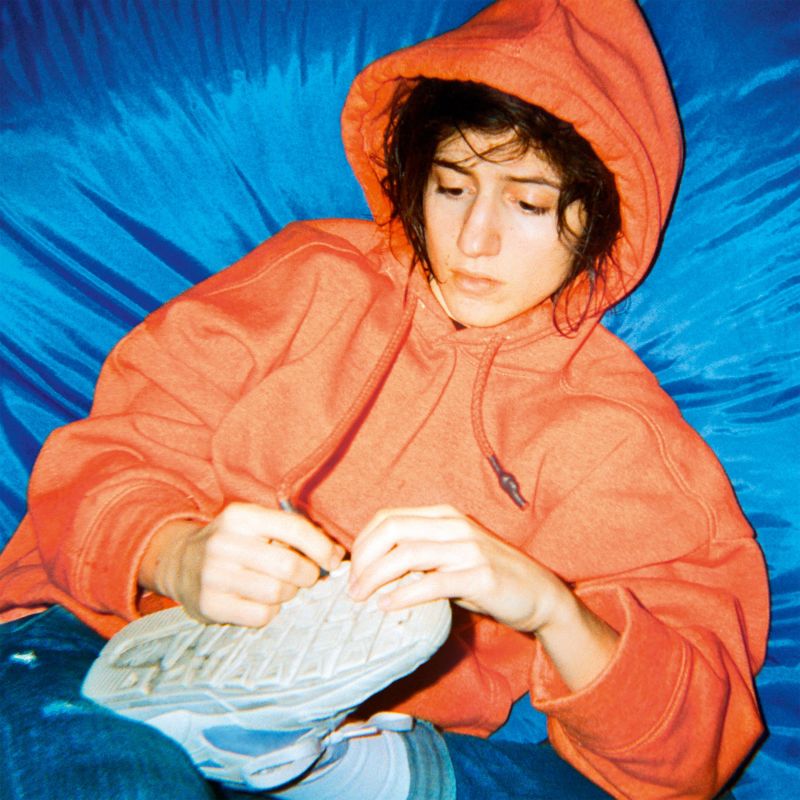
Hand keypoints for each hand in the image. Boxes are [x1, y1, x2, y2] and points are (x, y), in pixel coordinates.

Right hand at [140, 502, 344, 626]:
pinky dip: (270, 613)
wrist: (179, 562)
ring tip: (281, 588)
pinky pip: (260, 616)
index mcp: (241, 516)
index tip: (333, 560)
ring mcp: (213, 575)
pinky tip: (262, 603)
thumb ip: (294, 533)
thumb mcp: (256, 525)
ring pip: (276, 593)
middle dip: (308, 575)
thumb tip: (337, 555)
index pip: (294, 529)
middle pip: (288, 566)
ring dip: (288, 594)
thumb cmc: (233, 543)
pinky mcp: (209, 605)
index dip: (321, 547)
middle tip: (307, 577)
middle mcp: (224, 543)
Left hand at [348, 504, 566, 632]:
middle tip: (351, 588)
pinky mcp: (480, 576)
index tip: (352, 569)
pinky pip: (432, 582)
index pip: (389, 518)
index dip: (363, 542)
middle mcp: (455, 526)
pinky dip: (403, 595)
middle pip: (392, 530)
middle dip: (364, 559)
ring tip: (362, 599)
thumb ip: (420, 556)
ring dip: (376, 577)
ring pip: (407, 554)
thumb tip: (372, 571)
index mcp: (444, 516)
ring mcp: (469, 549)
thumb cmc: (487, 578)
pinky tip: (388, 606)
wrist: (540, 594)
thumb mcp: (450, 558)